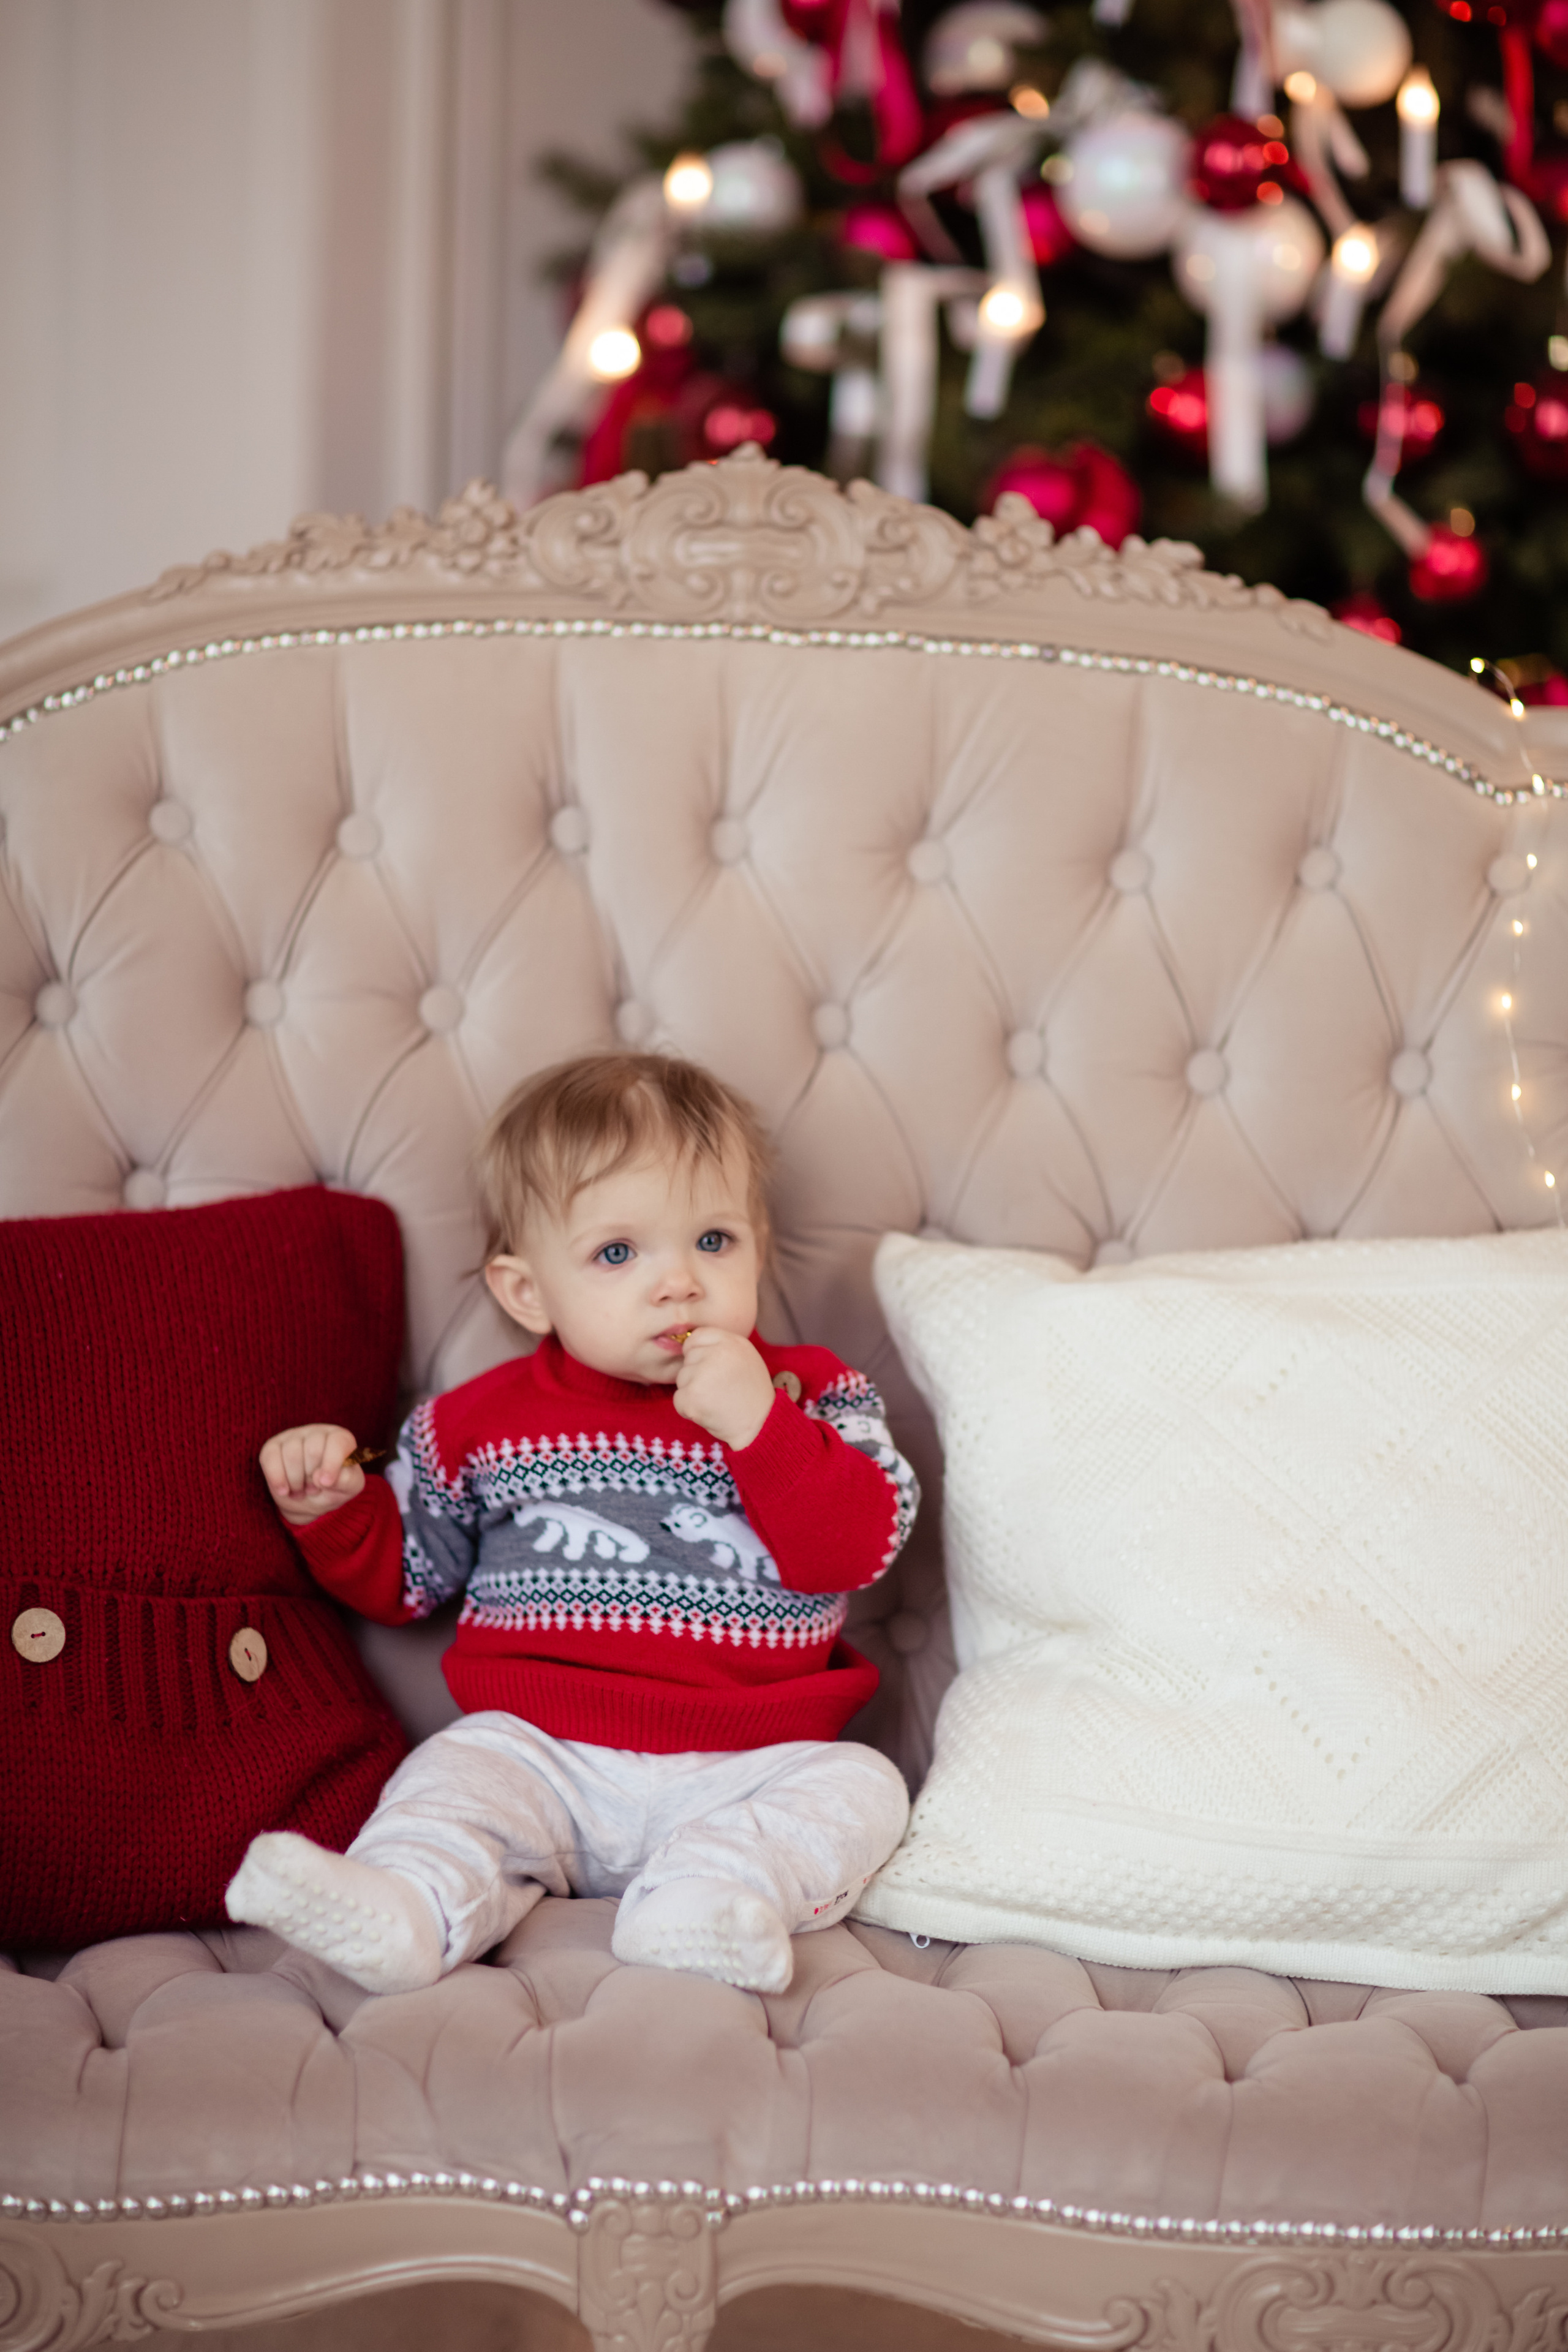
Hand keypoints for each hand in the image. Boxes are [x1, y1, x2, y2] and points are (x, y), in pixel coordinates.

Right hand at [260, 1424, 365, 1524]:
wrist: (307, 1501)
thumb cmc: (333, 1489)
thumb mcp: (349, 1488)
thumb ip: (346, 1480)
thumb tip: (321, 1477)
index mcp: (340, 1439)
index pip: (337, 1442)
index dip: (331, 1464)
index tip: (325, 1483)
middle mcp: (317, 1433)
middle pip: (312, 1450)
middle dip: (312, 1477)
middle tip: (313, 1489)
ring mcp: (293, 1437)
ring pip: (291, 1454)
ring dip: (296, 1481)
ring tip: (301, 1491)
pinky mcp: (273, 1447)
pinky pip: (270, 1457)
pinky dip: (277, 1478)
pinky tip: (283, 1490)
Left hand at [672, 1328, 775, 1450]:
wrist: (761, 1425)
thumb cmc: (752, 1394)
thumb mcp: (745, 1358)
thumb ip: (721, 1348)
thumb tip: (690, 1346)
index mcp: (731, 1342)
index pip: (697, 1336)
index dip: (696, 1352)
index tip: (706, 1368)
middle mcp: (717, 1353)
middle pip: (688, 1359)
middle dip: (696, 1375)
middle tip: (717, 1390)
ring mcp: (703, 1374)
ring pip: (681, 1379)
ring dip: (692, 1392)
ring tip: (716, 1401)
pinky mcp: (692, 1396)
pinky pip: (678, 1400)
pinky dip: (688, 1409)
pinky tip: (708, 1412)